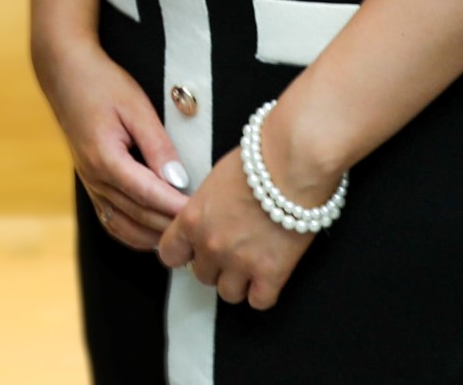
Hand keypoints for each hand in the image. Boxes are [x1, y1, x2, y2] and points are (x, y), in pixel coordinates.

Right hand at [33, 36, 186, 250]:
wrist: (65, 74)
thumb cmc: (102, 84)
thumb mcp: (136, 106)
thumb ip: (157, 145)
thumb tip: (178, 180)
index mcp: (105, 158)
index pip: (147, 194)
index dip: (175, 207)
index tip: (201, 214)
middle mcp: (95, 178)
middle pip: (138, 215)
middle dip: (171, 225)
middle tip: (202, 228)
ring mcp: (90, 184)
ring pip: (124, 226)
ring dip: (153, 236)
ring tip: (182, 236)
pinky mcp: (91, 184)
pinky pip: (111, 221)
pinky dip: (134, 233)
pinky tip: (154, 233)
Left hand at [155, 136, 312, 308]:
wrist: (293, 163)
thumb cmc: (258, 159)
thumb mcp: (215, 180)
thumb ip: (205, 208)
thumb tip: (207, 220)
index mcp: (192, 219)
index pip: (169, 254)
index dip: (184, 254)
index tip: (195, 250)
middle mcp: (210, 244)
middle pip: (202, 275)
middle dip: (216, 265)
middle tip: (234, 249)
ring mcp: (240, 262)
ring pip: (228, 293)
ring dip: (239, 281)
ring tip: (253, 262)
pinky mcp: (271, 273)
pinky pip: (259, 301)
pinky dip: (264, 292)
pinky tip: (270, 274)